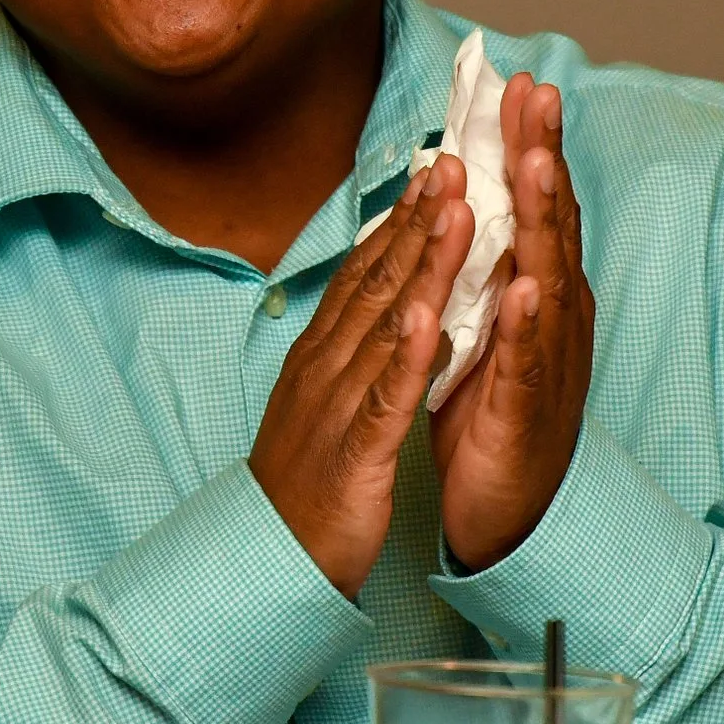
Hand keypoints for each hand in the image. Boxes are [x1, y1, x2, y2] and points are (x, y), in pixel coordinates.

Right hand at [249, 159, 473, 596]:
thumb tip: (384, 300)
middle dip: (417, 220)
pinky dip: (409, 358)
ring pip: (385, 326)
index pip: (365, 273)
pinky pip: (384, 400)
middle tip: (453, 161)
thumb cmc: (308, 482)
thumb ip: (352, 350)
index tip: (437, 168)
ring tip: (454, 213)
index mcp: (323, 354)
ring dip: (421, 267)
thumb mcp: (327, 401)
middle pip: (376, 282)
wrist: (269, 562)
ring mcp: (336, 407)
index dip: (402, 219)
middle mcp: (325, 367)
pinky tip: (433, 320)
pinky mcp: (353, 455)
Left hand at [432, 74, 594, 570]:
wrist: (504, 514)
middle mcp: (551, 316)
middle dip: (542, 157)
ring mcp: (546, 361)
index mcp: (534, 291)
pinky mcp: (529, 411)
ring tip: (534, 165)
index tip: (517, 82)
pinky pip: (529, 362)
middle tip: (537, 93)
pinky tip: (525, 287)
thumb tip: (469, 198)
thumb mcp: (482, 324)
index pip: (531, 204)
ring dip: (542, 221)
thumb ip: (482, 265)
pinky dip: (527, 323)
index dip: (526, 144)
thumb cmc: (489, 413)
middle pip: (549, 223)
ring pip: (547, 278)